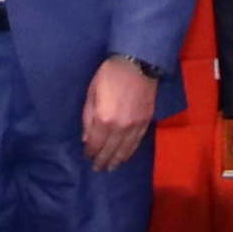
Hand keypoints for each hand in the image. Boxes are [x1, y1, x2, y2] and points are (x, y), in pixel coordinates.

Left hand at [80, 55, 159, 169]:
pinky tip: (125, 156)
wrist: (138, 63)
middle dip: (102, 161)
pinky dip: (130, 152)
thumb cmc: (109, 74)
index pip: (95, 144)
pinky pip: (137, 143)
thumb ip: (87, 118)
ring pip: (125, 150)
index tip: (87, 157)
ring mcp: (135, 126)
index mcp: (104, 119)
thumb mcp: (91, 93)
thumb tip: (86, 138)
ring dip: (116, 160)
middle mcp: (120, 127)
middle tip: (97, 168)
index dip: (90, 153)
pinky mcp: (146, 122)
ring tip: (111, 167)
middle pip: (110, 150)